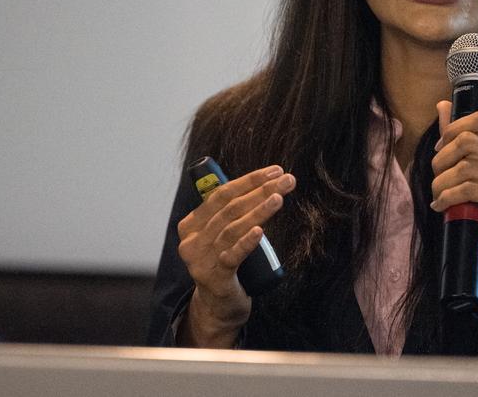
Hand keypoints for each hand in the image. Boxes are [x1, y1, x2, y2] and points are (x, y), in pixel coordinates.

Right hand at [174, 164, 294, 346]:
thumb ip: (228, 215)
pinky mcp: (215, 278)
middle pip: (229, 208)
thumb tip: (262, 184)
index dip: (249, 180)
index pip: (220, 194)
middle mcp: (191, 240)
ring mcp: (201, 260)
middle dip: (260, 190)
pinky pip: (232, 256)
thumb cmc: (224, 266)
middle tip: (286, 180)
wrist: (218, 308)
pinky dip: (246, 241)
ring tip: (279, 197)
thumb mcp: (220, 237)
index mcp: (191, 225)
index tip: (274, 170)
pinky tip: (260, 230)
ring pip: (232, 228)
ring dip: (258, 210)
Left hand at [430, 102, 477, 298]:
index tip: (439, 149)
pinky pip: (470, 188)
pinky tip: (442, 205)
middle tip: (436, 177)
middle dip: (443, 160)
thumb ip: (458, 136)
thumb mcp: (470, 168)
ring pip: (466, 167)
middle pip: (469, 142)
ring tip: (437, 194)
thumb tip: (443, 105)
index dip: (453, 131)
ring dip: (442, 182)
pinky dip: (448, 196)